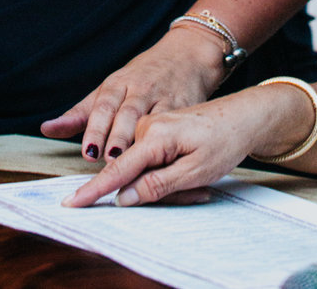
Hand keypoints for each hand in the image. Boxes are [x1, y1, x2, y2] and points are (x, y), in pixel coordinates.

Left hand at [41, 27, 227, 162]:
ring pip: (152, 118)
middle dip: (117, 135)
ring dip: (141, 140)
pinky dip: (170, 140)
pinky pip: (177, 124)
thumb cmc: (140, 77)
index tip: (88, 152)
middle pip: (127, 112)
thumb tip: (46, 128)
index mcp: (119, 82)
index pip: (104, 105)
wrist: (186, 56)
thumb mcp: (110, 89)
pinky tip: (165, 158)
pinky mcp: (186, 106)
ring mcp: (164, 96)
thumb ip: (80, 113)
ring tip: (132, 161)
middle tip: (108, 159)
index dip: (96, 129)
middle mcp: (141, 88)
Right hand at [63, 88, 287, 207]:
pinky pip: (153, 160)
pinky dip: (169, 173)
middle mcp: (147, 126)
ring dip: (167, 183)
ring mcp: (151, 125)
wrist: (245, 115)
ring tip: (199, 182)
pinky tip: (193, 172)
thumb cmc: (225, 141)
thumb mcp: (196, 171)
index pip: (118, 168)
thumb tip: (124, 198)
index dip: (95, 189)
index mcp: (154, 135)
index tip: (71, 202)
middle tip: (197, 192)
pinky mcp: (158, 129)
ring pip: (144, 169)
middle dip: (156, 191)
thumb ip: (158, 185)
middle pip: (133, 173)